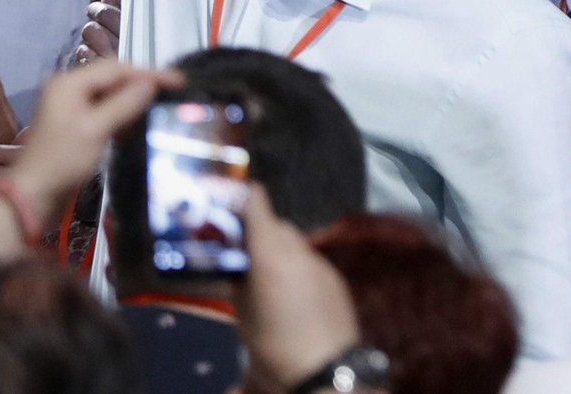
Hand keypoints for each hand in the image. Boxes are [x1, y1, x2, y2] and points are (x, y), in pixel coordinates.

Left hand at [5, 61, 177, 224]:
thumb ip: (123, 105)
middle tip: (173, 90)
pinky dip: (122, 113)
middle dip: (141, 82)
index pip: (116, 68)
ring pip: (109, 93)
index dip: (148, 72)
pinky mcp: (74, 125)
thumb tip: (149, 84)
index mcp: (69, 83)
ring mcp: (70, 107)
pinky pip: (103, 110)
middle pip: (112, 77)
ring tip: (161, 103)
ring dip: (133, 98)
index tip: (178, 79)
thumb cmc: (62, 161)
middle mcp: (68, 88)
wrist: (33, 196)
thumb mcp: (95, 131)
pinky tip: (138, 122)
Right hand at [236, 186, 362, 390]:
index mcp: (268, 253)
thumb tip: (235, 263)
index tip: (233, 204)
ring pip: (296, 243)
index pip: (257, 203)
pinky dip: (301, 269)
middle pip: (277, 224)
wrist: (325, 372)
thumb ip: (239, 279)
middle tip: (250, 253)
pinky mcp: (336, 279)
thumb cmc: (273, 345)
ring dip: (283, 251)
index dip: (244, 199)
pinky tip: (298, 295)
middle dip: (262, 232)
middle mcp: (296, 250)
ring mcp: (320, 263)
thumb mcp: (243, 313)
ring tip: (274, 278)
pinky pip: (313, 262)